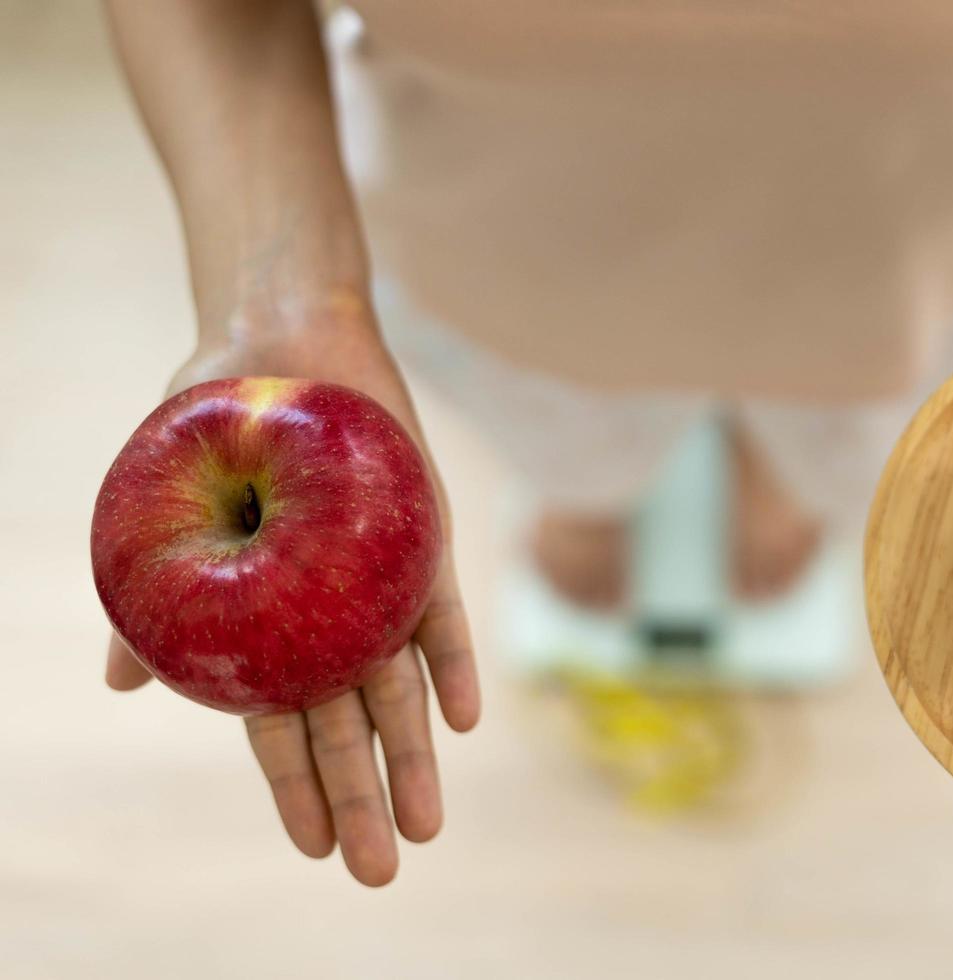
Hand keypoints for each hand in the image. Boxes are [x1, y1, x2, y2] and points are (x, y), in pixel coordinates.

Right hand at [104, 289, 480, 885]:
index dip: (295, 787)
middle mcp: (331, 616)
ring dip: (416, 751)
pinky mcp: (425, 544)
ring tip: (427, 825)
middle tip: (378, 868)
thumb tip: (120, 684)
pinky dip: (452, 660)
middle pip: (348, 723)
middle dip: (362, 796)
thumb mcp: (168, 506)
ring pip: (402, 685)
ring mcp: (382, 585)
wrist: (282, 342)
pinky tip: (462, 716)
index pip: (280, 723)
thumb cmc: (213, 425)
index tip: (314, 848)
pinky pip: (443, 612)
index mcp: (268, 622)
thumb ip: (151, 595)